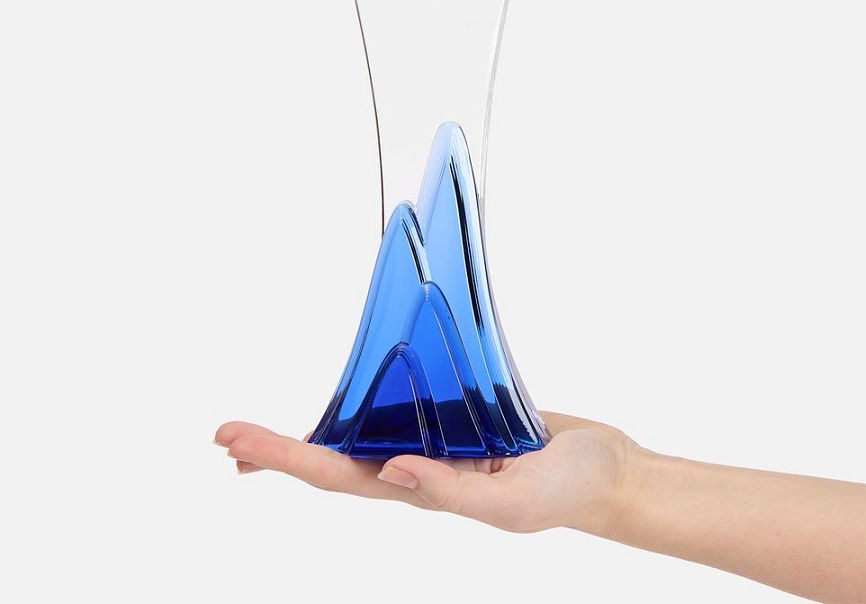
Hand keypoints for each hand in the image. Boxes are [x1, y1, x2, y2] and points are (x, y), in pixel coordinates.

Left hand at [214, 412, 643, 533]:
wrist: (606, 471)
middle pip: (335, 459)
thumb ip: (456, 493)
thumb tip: (391, 472)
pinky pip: (404, 404)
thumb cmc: (568, 493)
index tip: (234, 443)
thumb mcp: (515, 505)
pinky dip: (369, 396)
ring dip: (315, 429)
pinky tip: (356, 391)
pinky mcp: (458, 415)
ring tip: (269, 431)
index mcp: (424, 491)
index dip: (284, 458)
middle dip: (280, 449)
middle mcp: (420, 468)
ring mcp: (437, 442)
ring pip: (363, 433)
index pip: (338, 476)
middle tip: (227, 435)